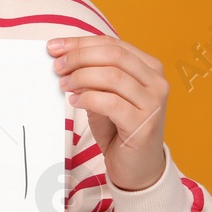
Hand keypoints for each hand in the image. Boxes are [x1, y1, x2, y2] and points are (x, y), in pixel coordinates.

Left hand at [47, 34, 167, 190]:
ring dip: (81, 77)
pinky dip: (88, 98)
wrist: (137, 168)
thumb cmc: (119, 129)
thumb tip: (63, 57)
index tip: (54, 46)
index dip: (81, 43)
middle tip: (57, 66)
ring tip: (64, 85)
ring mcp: (153, 102)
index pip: (112, 44)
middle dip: (79, 57)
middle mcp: (156, 81)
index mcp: (149, 67)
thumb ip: (92, 75)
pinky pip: (111, 102)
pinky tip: (75, 101)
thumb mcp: (105, 95)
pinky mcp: (144, 124)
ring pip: (112, 76)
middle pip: (113, 55)